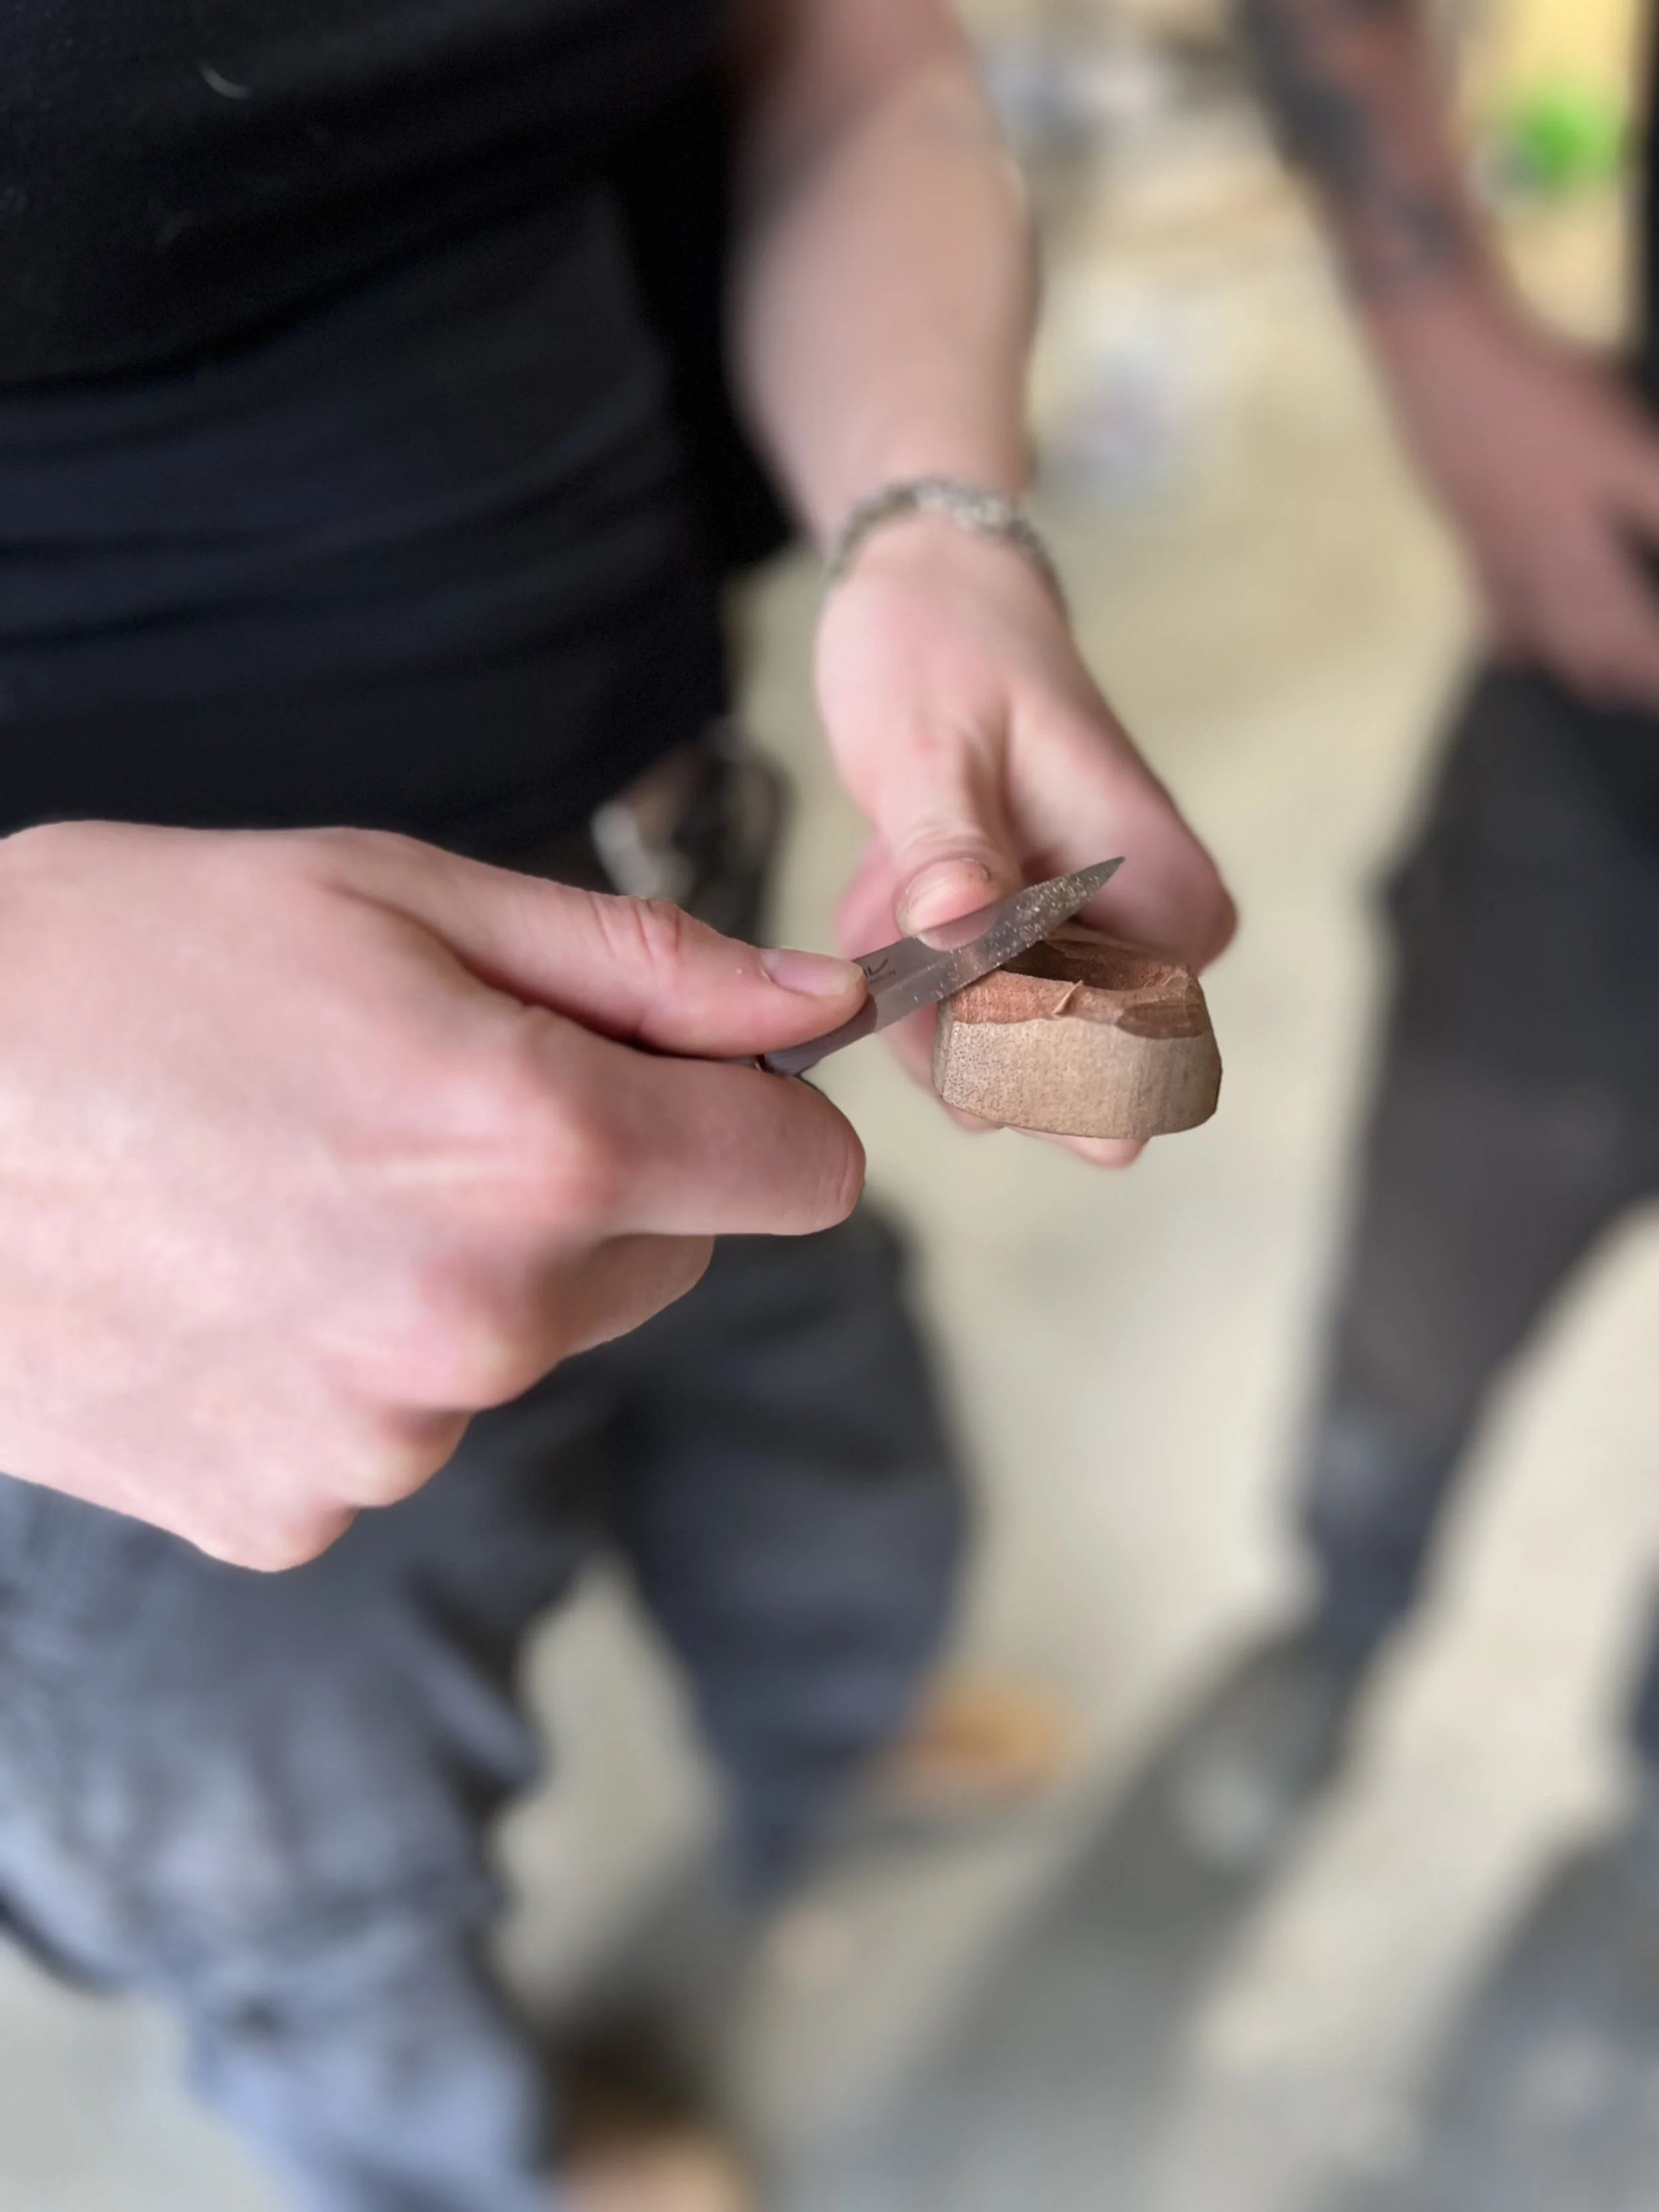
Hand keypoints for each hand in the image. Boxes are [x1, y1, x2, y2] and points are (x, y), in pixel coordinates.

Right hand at [0, 823, 866, 1568]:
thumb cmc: (111, 960)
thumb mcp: (387, 889)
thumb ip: (643, 964)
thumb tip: (820, 1004)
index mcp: (538, 1147)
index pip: (803, 1177)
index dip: (757, 1112)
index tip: (683, 1076)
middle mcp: (487, 1320)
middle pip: (668, 1258)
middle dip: (598, 1179)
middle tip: (420, 1095)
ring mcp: (385, 1438)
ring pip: (529, 1340)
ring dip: (467, 1268)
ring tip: (292, 1175)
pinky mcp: (292, 1508)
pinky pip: (401, 1423)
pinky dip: (353, 1355)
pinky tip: (235, 1272)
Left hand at [815, 516, 1235, 1162]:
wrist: (942, 601)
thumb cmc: (947, 652)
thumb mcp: (927, 743)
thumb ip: (946, 849)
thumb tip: (958, 930)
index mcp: (1170, 908)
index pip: (1109, 1072)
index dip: (993, 1046)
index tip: (932, 950)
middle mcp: (1159, 955)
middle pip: (1036, 1086)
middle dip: (931, 1012)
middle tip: (900, 888)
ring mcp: (1104, 967)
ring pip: (981, 1067)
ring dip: (903, 989)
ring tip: (897, 871)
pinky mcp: (1047, 966)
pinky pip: (955, 1027)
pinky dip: (900, 973)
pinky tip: (896, 885)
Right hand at [1372, 286, 1658, 704]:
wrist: (1442, 352)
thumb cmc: (1537, 377)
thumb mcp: (1619, 429)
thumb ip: (1649, 487)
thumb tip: (1655, 518)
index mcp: (1593, 514)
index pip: (1639, 593)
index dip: (1652, 644)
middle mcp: (1550, 543)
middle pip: (1598, 624)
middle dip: (1630, 666)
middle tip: (1648, 695)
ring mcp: (1505, 542)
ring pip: (1548, 622)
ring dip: (1579, 662)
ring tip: (1600, 689)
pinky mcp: (1473, 531)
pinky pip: (1495, 601)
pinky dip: (1512, 636)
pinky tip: (1518, 655)